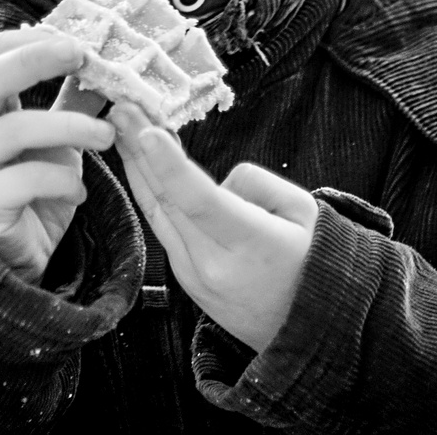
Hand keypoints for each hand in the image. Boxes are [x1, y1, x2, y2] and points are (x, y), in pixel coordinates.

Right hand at [0, 29, 115, 283]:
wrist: (12, 261)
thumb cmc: (31, 194)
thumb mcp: (57, 142)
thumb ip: (73, 104)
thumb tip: (104, 64)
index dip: (33, 39)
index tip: (78, 39)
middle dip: (38, 60)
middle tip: (84, 56)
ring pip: (14, 129)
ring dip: (71, 127)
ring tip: (107, 136)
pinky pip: (24, 180)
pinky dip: (63, 181)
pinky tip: (78, 193)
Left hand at [109, 103, 316, 352]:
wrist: (311, 329)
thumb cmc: (315, 263)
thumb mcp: (304, 212)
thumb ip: (257, 184)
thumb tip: (219, 181)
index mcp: (249, 244)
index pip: (200, 200)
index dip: (169, 164)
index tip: (145, 131)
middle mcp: (212, 264)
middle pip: (167, 201)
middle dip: (139, 150)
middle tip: (120, 108)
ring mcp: (193, 276)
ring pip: (157, 213)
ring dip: (138, 167)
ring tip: (121, 127)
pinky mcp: (186, 280)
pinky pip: (164, 227)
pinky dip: (152, 192)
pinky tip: (142, 165)